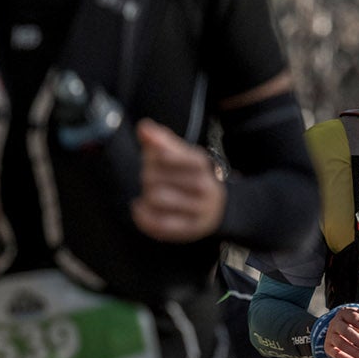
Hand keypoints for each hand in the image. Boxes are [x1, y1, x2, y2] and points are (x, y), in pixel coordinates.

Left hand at [131, 120, 225, 241]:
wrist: (218, 208)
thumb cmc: (191, 177)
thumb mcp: (181, 155)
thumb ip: (161, 140)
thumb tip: (143, 127)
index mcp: (200, 163)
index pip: (162, 155)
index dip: (151, 157)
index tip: (153, 159)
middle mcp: (203, 186)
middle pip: (153, 177)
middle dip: (146, 176)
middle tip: (150, 179)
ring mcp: (198, 209)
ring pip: (155, 198)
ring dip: (145, 196)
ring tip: (148, 195)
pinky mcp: (190, 230)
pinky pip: (158, 223)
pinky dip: (143, 216)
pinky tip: (140, 209)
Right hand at [324, 294, 358, 357]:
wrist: (342, 332)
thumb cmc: (357, 323)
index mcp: (345, 313)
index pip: (355, 319)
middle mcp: (335, 323)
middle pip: (347, 332)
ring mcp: (330, 335)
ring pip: (341, 343)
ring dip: (355, 352)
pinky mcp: (328, 346)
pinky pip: (335, 353)